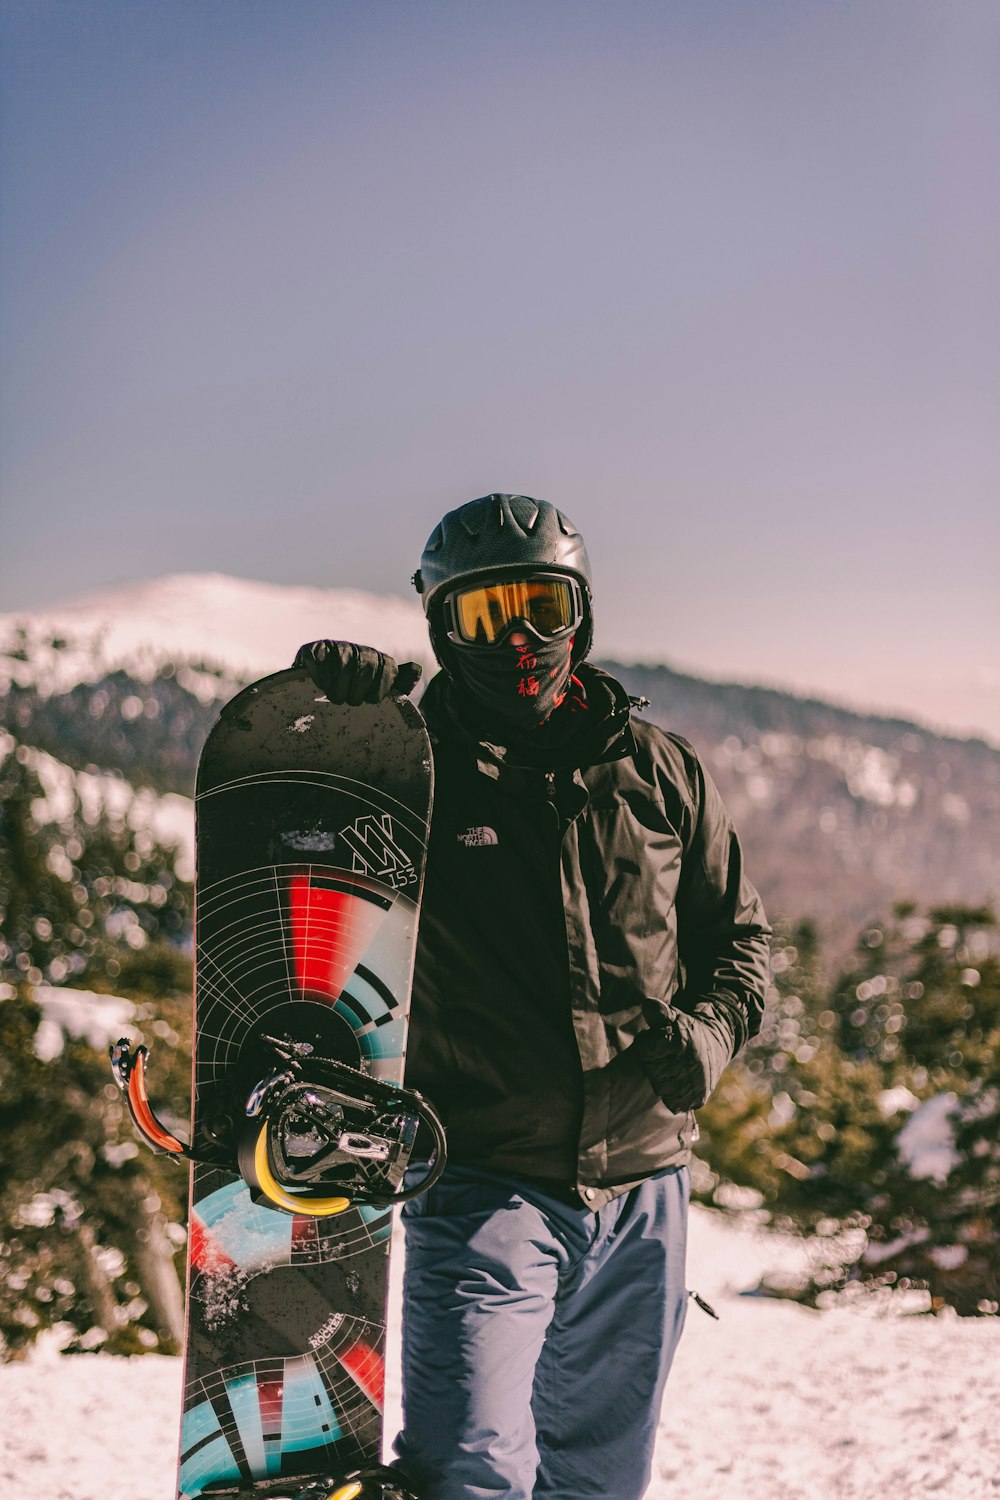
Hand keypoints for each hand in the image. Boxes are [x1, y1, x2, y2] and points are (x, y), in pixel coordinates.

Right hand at [294, 641, 422, 705]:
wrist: (315, 693)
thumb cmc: (352, 696)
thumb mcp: (378, 692)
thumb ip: (399, 684)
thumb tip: (417, 668)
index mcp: (377, 659)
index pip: (387, 667)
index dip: (380, 688)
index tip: (370, 700)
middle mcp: (358, 649)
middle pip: (366, 666)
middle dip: (358, 689)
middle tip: (351, 701)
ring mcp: (335, 647)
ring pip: (343, 664)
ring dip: (340, 686)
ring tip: (336, 697)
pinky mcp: (313, 650)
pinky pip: (320, 659)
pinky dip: (322, 675)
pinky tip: (322, 685)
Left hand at [631, 1005, 728, 1112]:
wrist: (716, 1047)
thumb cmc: (688, 1031)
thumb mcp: (675, 1017)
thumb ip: (660, 1012)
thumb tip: (647, 1004)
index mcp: (680, 1043)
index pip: (645, 1048)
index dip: (647, 1043)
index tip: (658, 1039)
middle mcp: (689, 1065)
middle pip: (650, 1069)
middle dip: (653, 1061)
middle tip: (667, 1054)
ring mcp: (693, 1084)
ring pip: (659, 1087)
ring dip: (661, 1078)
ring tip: (674, 1066)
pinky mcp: (696, 1099)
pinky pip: (672, 1102)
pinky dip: (671, 1094)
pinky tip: (678, 1082)